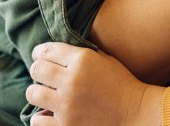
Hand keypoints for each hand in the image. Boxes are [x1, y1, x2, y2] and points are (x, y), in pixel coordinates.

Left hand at [27, 42, 163, 125]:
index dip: (39, 52)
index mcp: (82, 60)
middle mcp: (72, 81)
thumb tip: (53, 52)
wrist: (136, 113)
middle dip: (37, 71)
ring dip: (37, 93)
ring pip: (33, 93)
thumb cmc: (120, 84)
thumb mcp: (103, 59)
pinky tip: (49, 114)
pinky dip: (40, 117)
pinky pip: (37, 121)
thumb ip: (78, 54)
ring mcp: (67, 105)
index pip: (47, 50)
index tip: (38, 56)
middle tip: (42, 76)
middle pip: (37, 70)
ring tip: (44, 95)